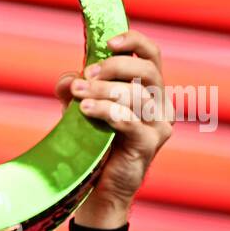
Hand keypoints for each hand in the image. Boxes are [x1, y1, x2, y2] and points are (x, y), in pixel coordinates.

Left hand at [55, 29, 173, 227]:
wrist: (96, 188)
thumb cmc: (93, 145)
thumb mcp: (79, 111)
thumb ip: (74, 90)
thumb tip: (68, 78)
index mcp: (149, 89)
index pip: (152, 56)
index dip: (134, 42)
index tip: (108, 42)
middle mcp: (160, 104)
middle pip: (147, 71)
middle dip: (114, 67)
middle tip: (85, 75)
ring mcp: (158, 124)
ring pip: (138, 95)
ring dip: (104, 90)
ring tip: (78, 96)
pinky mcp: (150, 144)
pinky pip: (131, 120)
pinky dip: (107, 111)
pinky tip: (85, 111)